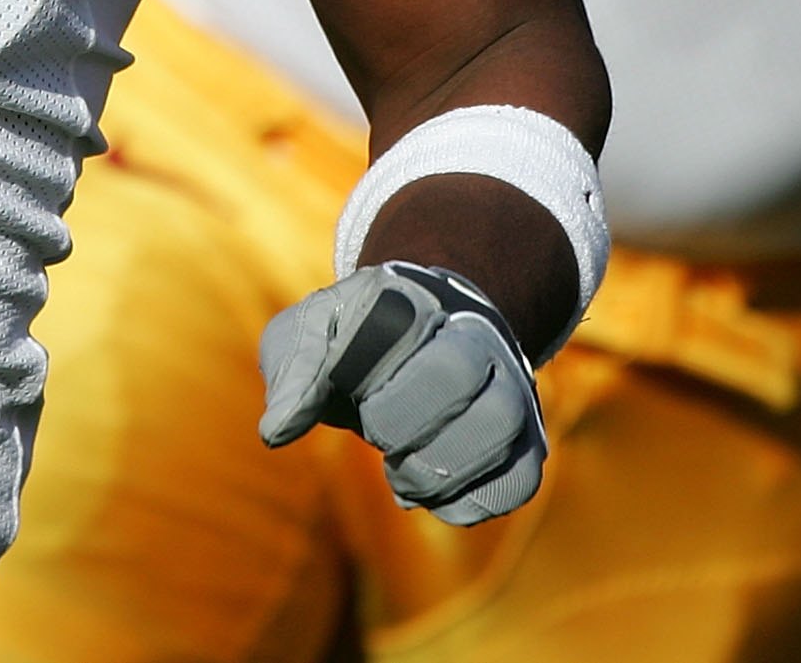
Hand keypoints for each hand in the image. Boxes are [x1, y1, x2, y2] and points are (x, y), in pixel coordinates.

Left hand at [257, 262, 546, 525]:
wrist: (430, 336)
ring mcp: (508, 385)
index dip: (356, 368)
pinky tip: (429, 493)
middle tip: (375, 431)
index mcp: (410, 297)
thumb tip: (275, 433)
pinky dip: (467, 503)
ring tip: (400, 474)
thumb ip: (292, 369)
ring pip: (501, 425)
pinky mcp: (524, 438)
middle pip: (457, 370)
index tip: (338, 389)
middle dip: (401, 418)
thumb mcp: (312, 333)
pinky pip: (517, 481)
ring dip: (438, 468)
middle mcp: (472, 334)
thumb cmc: (358, 338)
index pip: (394, 321)